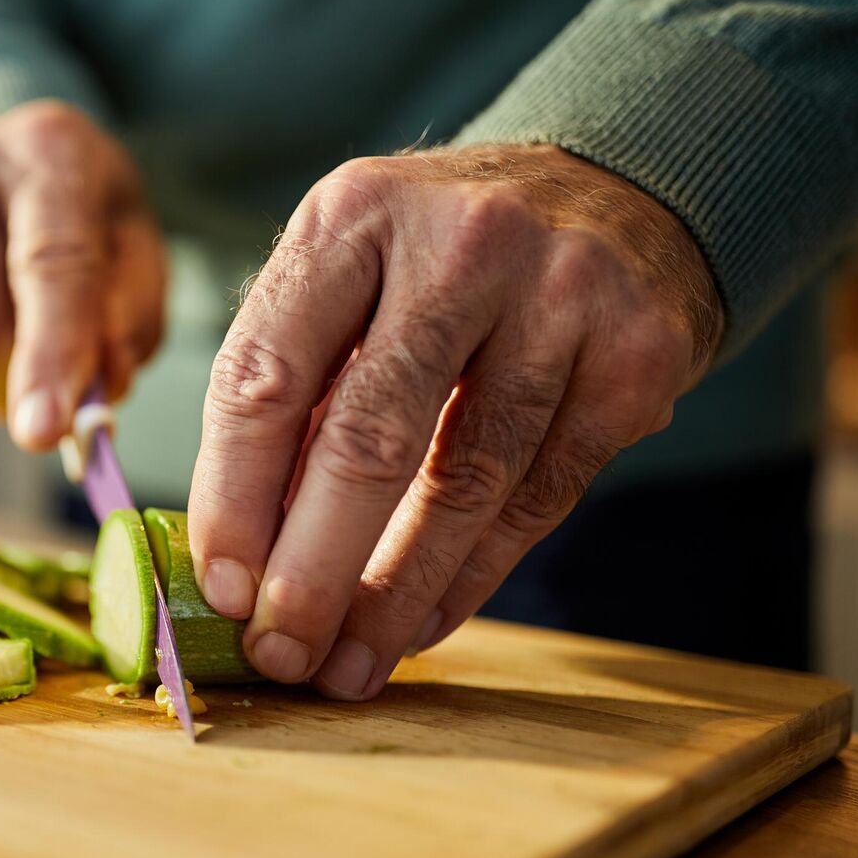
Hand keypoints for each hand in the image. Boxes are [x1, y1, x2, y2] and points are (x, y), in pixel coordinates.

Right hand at [0, 100, 165, 448]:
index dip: (47, 356)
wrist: (4, 170)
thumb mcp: (136, 258)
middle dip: (12, 385)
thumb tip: (83, 403)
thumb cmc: (82, 223)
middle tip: (45, 389)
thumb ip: (124, 327)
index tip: (42, 433)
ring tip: (3, 319)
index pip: (48, 265)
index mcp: (49, 151)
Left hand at [187, 144, 722, 697]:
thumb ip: (292, 388)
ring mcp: (560, 295)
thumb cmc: (438, 259)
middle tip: (280, 654)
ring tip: (348, 666)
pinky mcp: (636, 357)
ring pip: (463, 483)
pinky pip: (538, 498)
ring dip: (394, 596)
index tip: (221, 590)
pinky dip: (471, 577)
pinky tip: (421, 624)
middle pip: (368, 439)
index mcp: (352, 216)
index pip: (266, 376)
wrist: (615, 190)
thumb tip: (234, 556)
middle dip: (313, 570)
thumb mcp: (350, 274)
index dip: (233, 498)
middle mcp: (458, 243)